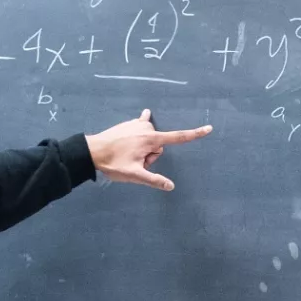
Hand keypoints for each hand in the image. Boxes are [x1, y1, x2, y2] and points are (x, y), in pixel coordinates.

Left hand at [86, 109, 211, 190]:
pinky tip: (145, 114)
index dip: (195, 134)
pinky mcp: (129, 123)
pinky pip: (142, 125)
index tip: (209, 128)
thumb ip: (154, 180)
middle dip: (150, 155)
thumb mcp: (135, 175)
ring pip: (150, 140)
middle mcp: (147, 128)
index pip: (178, 138)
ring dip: (143, 148)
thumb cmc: (114, 163)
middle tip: (135, 162)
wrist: (91, 151)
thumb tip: (171, 186)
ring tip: (127, 154)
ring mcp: (137, 124)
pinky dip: (142, 124)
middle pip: (159, 146)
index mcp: (151, 140)